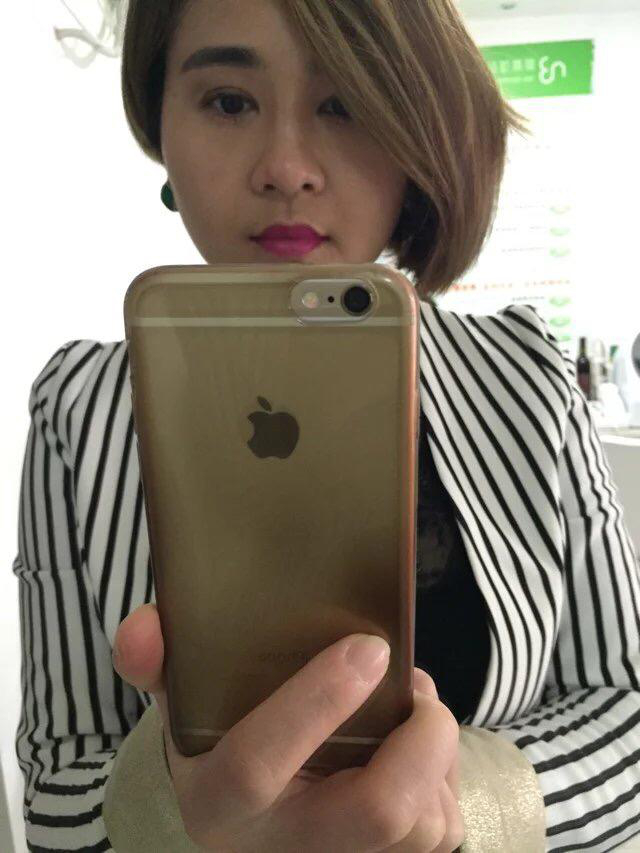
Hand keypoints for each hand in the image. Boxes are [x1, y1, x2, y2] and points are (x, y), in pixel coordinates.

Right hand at [113, 603, 463, 851]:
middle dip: (420, 740)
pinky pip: (442, 833)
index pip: (255, 765)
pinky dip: (445, 780)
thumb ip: (157, 658)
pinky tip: (418, 750)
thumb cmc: (227, 740)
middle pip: (376, 813)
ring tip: (418, 709)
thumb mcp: (186, 699)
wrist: (254, 815)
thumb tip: (142, 628)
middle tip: (421, 689)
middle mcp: (277, 850)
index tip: (367, 647)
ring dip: (437, 753)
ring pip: (424, 827)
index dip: (314, 703)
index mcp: (216, 802)